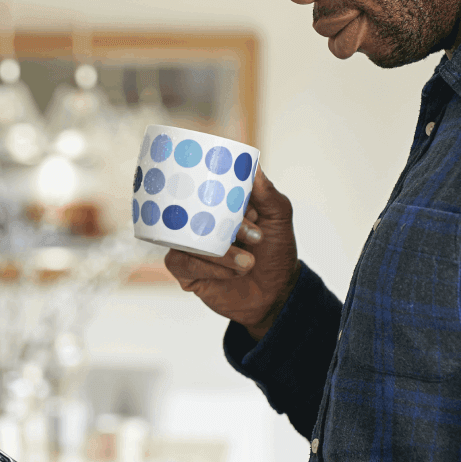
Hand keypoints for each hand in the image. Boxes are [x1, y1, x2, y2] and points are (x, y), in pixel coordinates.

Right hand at [165, 167, 299, 339]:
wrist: (274, 295)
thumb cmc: (276, 253)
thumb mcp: (279, 220)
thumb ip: (267, 194)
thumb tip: (254, 166)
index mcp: (220, 204)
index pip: (208, 186)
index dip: (223, 191)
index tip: (247, 207)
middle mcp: (201, 220)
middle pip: (192, 210)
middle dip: (223, 224)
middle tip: (256, 238)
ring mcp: (190, 244)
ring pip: (187, 239)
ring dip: (220, 252)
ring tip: (249, 262)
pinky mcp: (184, 269)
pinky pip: (181, 262)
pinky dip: (208, 267)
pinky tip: (231, 273)